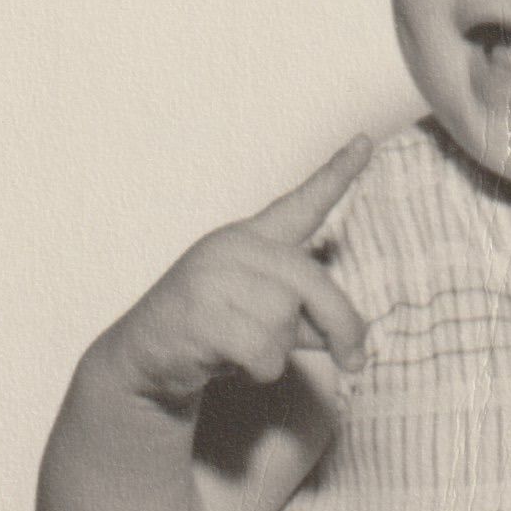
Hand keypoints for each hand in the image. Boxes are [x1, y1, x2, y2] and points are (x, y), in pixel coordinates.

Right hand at [102, 135, 372, 408]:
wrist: (144, 360)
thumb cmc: (214, 334)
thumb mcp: (269, 320)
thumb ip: (312, 318)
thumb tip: (355, 345)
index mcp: (252, 239)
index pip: (301, 203)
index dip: (337, 173)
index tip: (366, 141)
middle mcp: (233, 246)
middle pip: (312, 282)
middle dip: (342, 326)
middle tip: (356, 361)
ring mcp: (211, 275)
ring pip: (285, 322)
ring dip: (278, 352)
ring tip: (242, 348)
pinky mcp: (198, 312)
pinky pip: (263, 351)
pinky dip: (259, 370)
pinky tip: (227, 363)